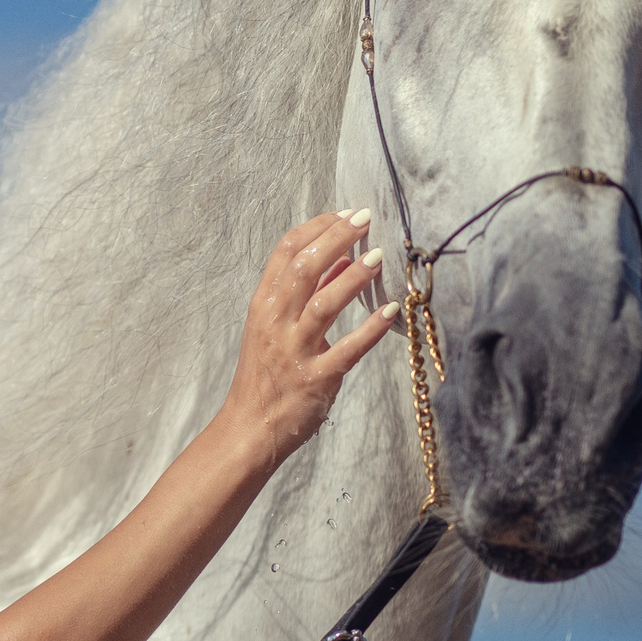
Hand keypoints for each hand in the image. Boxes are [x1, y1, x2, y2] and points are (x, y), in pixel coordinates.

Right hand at [215, 209, 397, 470]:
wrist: (250, 427)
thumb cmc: (265, 375)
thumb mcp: (274, 327)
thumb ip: (306, 293)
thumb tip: (340, 257)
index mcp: (264, 305)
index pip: (286, 251)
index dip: (318, 226)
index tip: (346, 213)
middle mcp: (275, 322)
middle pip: (304, 267)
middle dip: (337, 237)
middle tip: (366, 219)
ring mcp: (294, 351)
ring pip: (324, 303)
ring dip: (353, 276)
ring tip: (379, 255)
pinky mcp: (316, 378)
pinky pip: (347, 349)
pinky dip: (370, 328)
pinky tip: (391, 309)